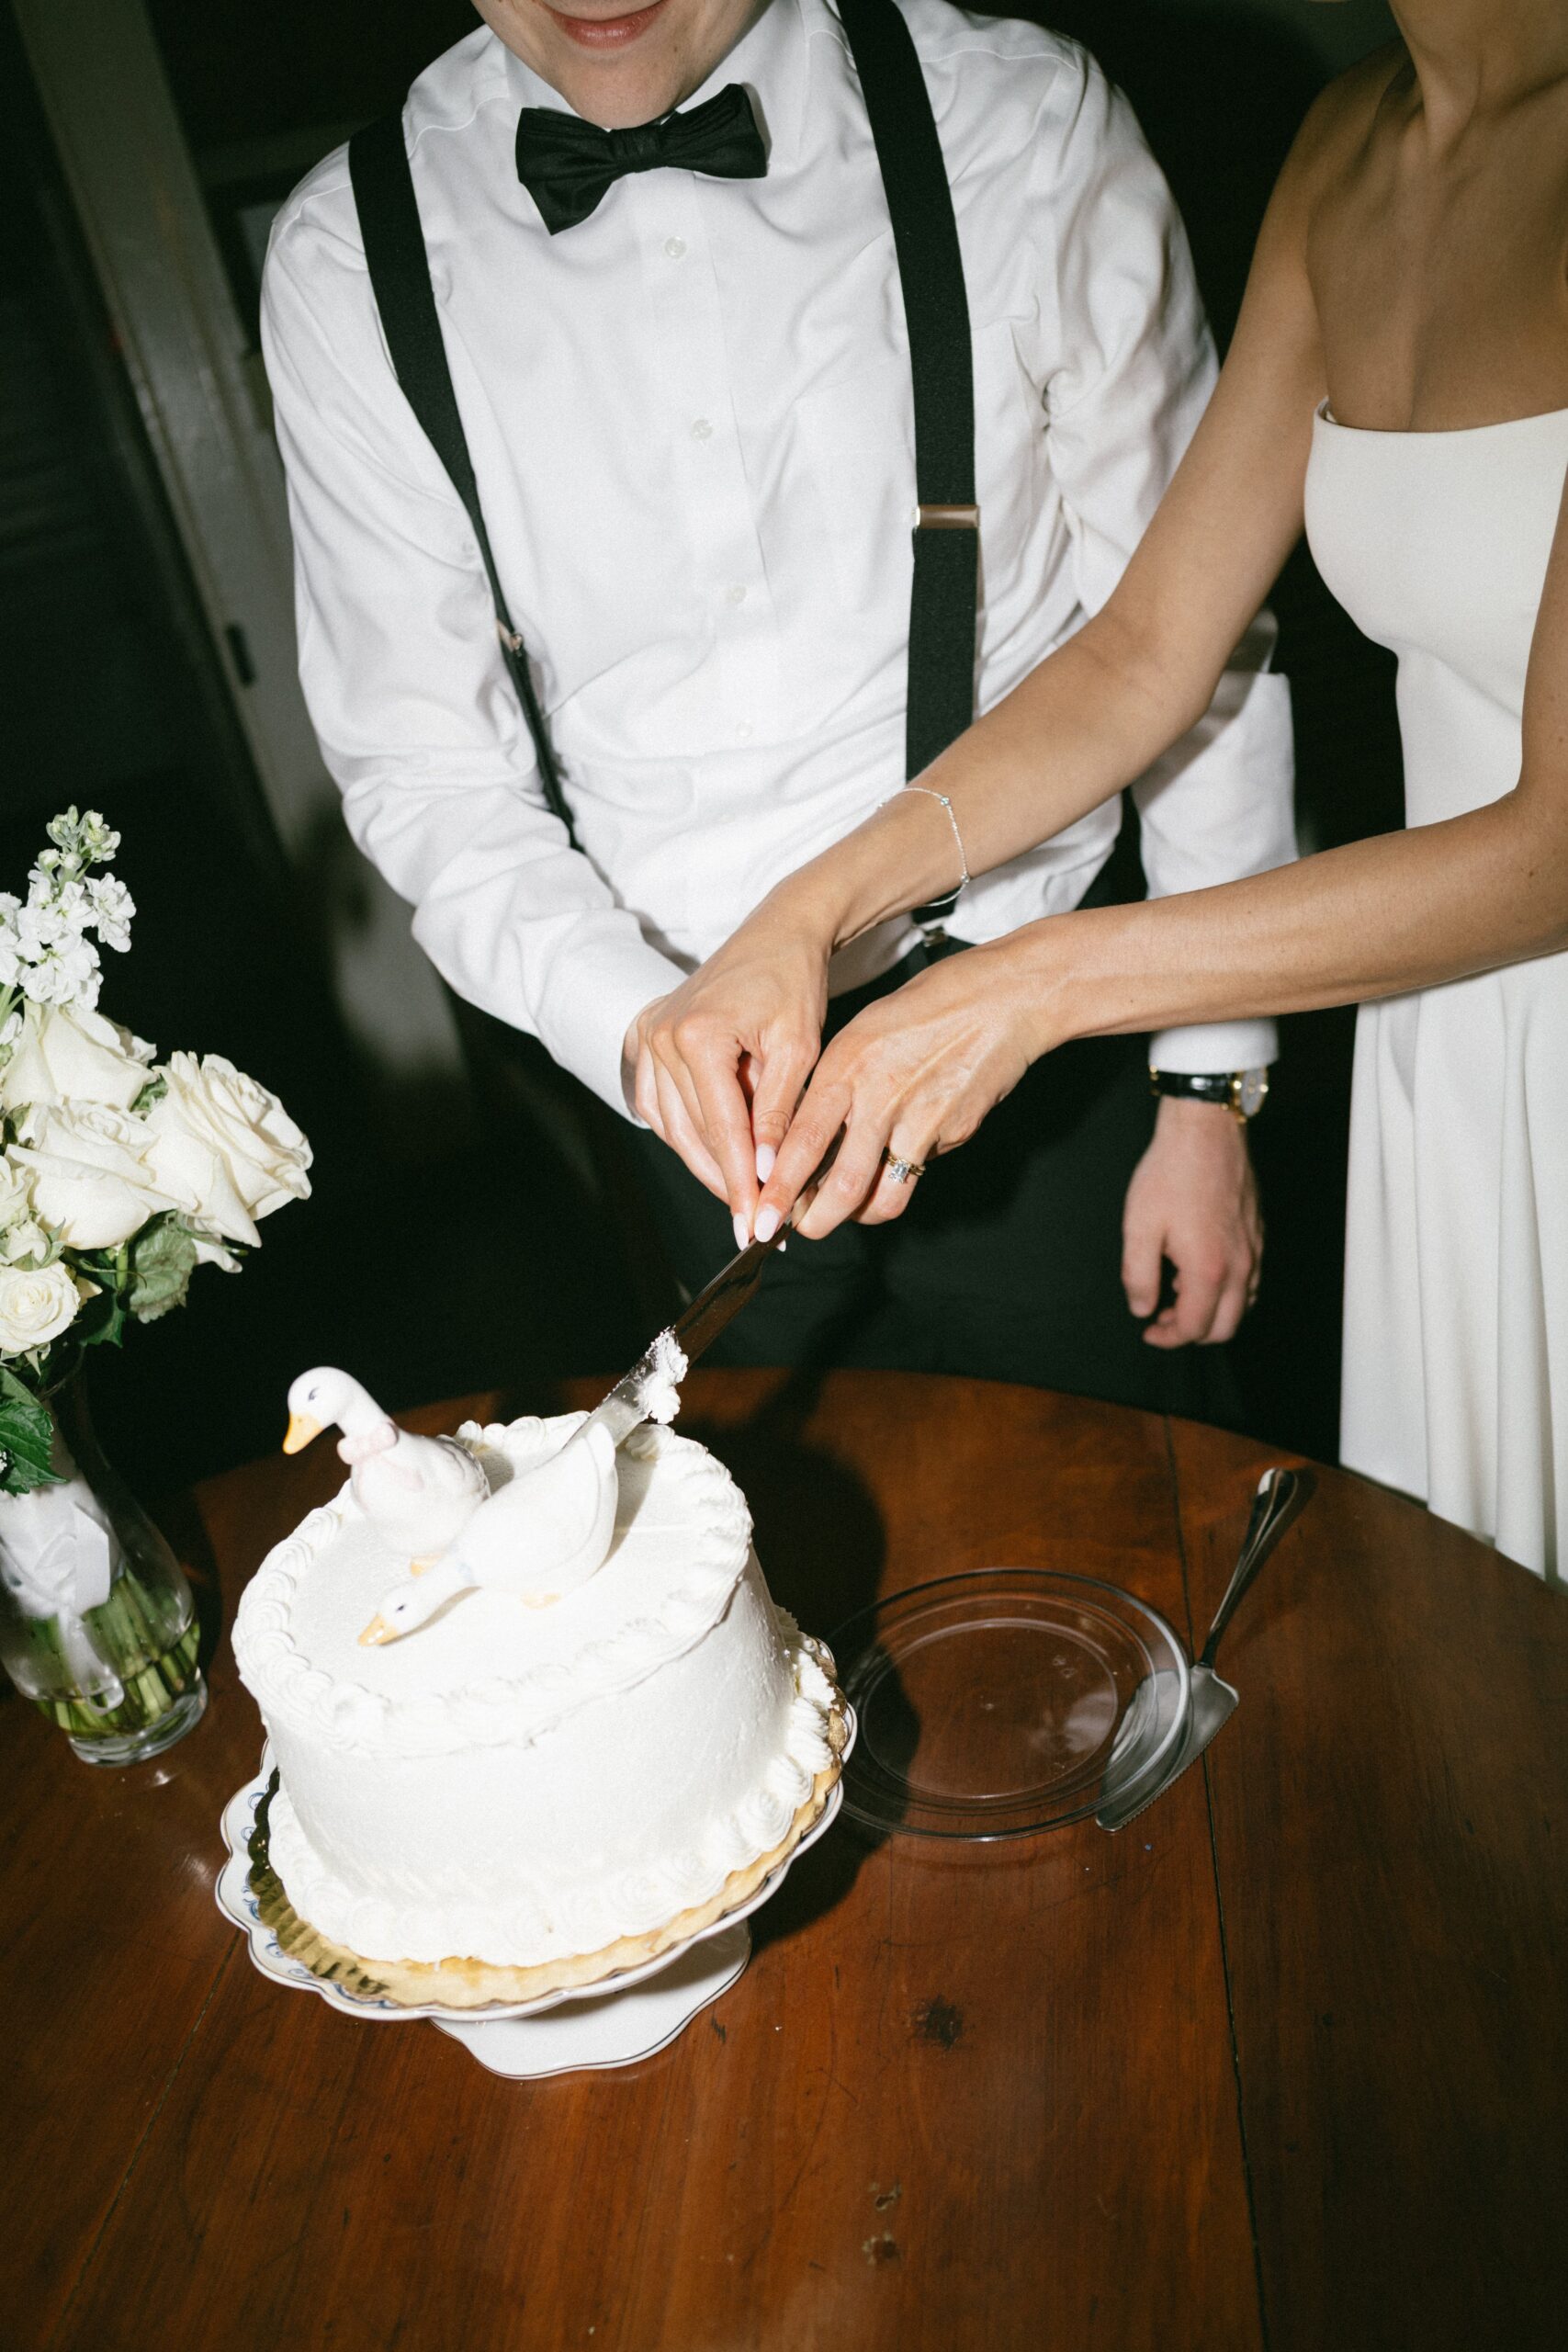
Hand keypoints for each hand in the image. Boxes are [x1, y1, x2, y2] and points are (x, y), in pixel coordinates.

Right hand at [624, 898, 833, 1242]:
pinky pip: (660, 1106)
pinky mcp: (646, 1039)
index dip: (741, 1181)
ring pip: (672, 1126)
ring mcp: (648, 1037)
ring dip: (705, 1165)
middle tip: (751, 1225)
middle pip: (692, 1134)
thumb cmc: (794, 982)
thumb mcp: (798, 1048)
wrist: (777, 933)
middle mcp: (661, 1037)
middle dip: (724, 1183)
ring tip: (740, 1197)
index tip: (755, 1224)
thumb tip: (767, 1173)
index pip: (722, 1128)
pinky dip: (687, 1135)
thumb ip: (778, 1112)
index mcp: (698, 1036)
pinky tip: (716, 1158)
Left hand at [754, 940, 1044, 1240]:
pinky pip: (918, 1170)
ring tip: (848, 1209)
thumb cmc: (926, 1006)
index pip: (800, 1142)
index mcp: (847, 1066)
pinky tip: (901, 1154)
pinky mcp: (954, 1134)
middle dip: (815, 1223)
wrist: (1002, 999)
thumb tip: (808, 1141)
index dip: (779, 1190)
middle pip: (840, 1186)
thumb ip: (833, 1086)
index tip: (761, 1218)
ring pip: (883, 1197)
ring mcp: (922, 1120)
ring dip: (859, 1215)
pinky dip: (902, 1175)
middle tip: (800, 1231)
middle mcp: (880, 1097)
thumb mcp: (861, 1033)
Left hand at [1120, 1095, 1261, 1346]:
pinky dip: (1230, 1290)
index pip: (1194, 1327)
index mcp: (1209, 1269)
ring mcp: (1254, 1248)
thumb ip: (1138, 1276)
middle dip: (1193, 1333)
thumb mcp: (1139, 1227)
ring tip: (1180, 1295)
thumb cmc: (1171, 1173)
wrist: (1205, 1130)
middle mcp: (1240, 1264)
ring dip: (1213, 1312)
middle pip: (1226, 1327)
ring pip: (1243, 1304)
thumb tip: (1141, 1307)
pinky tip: (1203, 1271)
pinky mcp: (1258, 1232)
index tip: (1149, 1330)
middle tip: (1164, 1319)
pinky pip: (1252, 1278)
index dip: (1168, 1338)